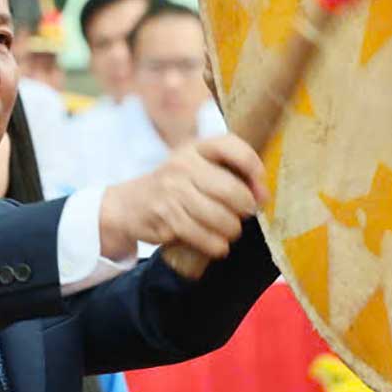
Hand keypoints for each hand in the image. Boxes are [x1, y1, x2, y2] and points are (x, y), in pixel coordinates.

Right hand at [99, 133, 266, 265]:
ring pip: (221, 218)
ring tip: (228, 230)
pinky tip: (216, 244)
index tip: (259, 186)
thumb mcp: (196, 167)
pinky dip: (217, 246)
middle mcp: (183, 165)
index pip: (231, 146)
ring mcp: (173, 191)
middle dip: (246, 208)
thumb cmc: (174, 186)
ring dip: (232, 230)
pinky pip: (206, 238)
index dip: (253, 167)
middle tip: (243, 213)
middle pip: (232, 191)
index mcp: (195, 148)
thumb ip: (229, 174)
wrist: (128, 204)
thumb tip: (262, 195)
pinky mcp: (167, 218)